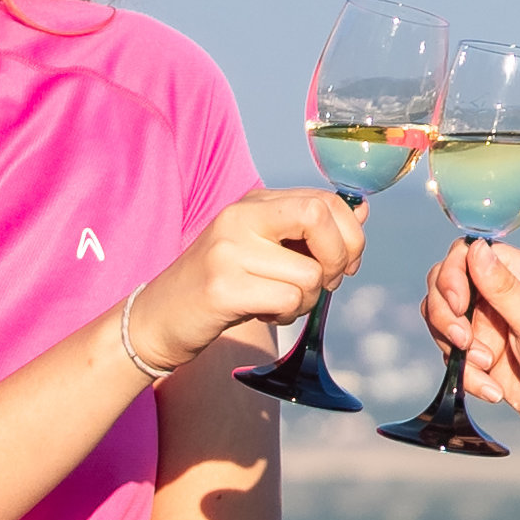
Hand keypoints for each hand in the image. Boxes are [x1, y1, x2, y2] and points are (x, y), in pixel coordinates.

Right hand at [116, 190, 364, 373]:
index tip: (343, 264)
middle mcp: (239, 217)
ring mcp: (228, 250)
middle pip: (320, 218)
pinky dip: (287, 314)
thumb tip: (361, 213)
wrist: (158, 318)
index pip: (325, 200)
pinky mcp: (222, 287)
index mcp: (253, 202)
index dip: (350, 235)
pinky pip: (287, 299)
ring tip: (278, 302)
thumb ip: (309, 231)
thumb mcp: (265, 249)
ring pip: (309, 274)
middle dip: (338, 259)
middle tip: (324, 283)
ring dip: (307, 299)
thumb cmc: (220, 285)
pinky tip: (263, 312)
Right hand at [424, 242, 519, 455]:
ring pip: (444, 321)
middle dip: (445, 314)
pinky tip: (494, 390)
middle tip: (463, 341)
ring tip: (487, 367)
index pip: (468, 253)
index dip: (453, 275)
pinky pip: (454, 355)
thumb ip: (504, 290)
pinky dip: (466, 374)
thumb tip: (475, 248)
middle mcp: (504, 294)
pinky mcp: (485, 354)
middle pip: (447, 285)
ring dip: (456, 348)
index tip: (458, 305)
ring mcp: (492, 325)